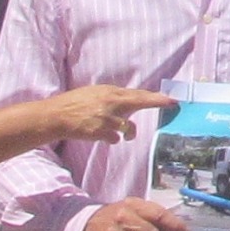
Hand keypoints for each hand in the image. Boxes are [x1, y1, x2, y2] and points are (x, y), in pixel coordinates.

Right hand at [44, 85, 174, 142]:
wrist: (57, 115)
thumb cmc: (75, 104)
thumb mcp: (95, 94)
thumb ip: (113, 98)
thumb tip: (129, 101)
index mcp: (110, 92)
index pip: (137, 94)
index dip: (156, 97)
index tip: (171, 99)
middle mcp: (111, 102)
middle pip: (139, 101)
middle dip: (157, 102)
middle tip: (172, 104)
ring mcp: (106, 117)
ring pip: (128, 128)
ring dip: (127, 132)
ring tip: (119, 132)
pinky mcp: (101, 132)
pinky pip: (115, 139)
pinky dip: (110, 138)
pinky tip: (99, 134)